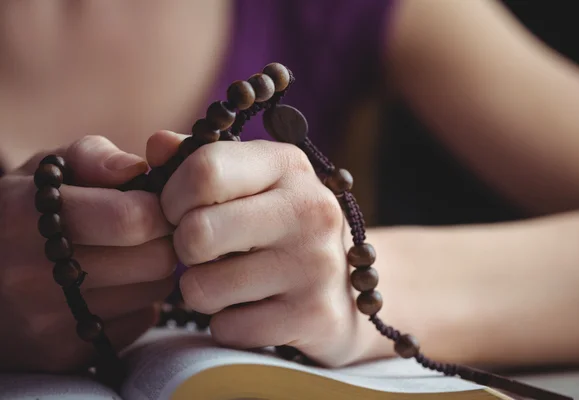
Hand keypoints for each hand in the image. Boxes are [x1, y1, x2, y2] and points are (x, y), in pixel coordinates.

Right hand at [0, 136, 174, 372]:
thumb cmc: (19, 213)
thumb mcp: (44, 171)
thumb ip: (93, 157)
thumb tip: (139, 169)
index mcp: (25, 217)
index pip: (133, 218)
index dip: (160, 207)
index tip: (156, 202)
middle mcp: (33, 276)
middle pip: (157, 259)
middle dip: (164, 238)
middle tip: (149, 229)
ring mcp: (50, 322)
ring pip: (156, 292)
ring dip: (153, 269)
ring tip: (126, 254)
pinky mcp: (67, 353)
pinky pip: (141, 321)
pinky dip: (139, 301)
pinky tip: (112, 286)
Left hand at [147, 131, 367, 366]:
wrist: (345, 286)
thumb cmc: (281, 225)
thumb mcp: (253, 180)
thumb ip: (201, 160)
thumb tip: (157, 146)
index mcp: (288, 166)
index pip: (206, 170)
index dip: (172, 197)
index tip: (178, 212)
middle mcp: (309, 210)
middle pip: (197, 232)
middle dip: (184, 248)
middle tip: (203, 250)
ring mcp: (315, 265)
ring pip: (202, 289)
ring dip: (203, 290)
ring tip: (231, 280)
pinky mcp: (313, 315)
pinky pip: (227, 329)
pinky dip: (228, 323)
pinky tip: (253, 308)